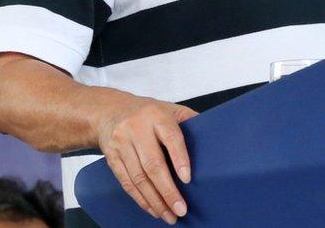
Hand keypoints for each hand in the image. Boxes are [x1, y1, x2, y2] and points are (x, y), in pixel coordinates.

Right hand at [95, 93, 197, 223]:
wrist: (110, 111)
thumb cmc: (148, 112)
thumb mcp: (170, 109)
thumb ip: (190, 121)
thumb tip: (214, 136)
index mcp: (157, 116)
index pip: (171, 138)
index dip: (180, 159)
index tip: (187, 179)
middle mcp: (137, 129)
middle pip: (152, 164)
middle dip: (167, 190)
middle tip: (180, 209)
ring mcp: (122, 144)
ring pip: (138, 177)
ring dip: (154, 200)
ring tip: (168, 215)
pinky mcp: (111, 158)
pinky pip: (126, 182)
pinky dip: (140, 198)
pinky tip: (152, 208)